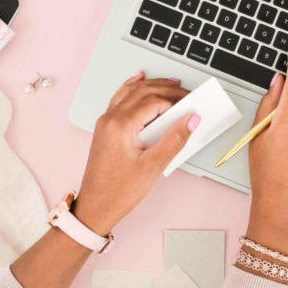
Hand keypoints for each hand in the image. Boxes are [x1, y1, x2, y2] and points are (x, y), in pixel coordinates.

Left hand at [73, 71, 199, 235]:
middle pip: (142, 92)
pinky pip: (119, 98)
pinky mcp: (105, 128)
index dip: (175, 101)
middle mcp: (110, 119)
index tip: (192, 106)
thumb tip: (190, 120)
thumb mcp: (153, 167)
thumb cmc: (119, 191)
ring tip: (171, 83)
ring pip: (130, 92)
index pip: (154, 102)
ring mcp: (106, 122)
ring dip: (151, 84)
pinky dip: (132, 88)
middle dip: (166, 88)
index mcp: (121, 126)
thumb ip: (174, 140)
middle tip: (187, 93)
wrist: (95, 207)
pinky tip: (139, 80)